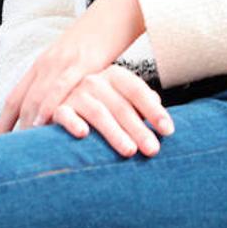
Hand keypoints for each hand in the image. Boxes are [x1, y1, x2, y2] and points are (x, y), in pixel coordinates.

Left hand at [0, 0, 146, 132]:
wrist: (114, 14)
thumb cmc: (96, 42)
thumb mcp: (72, 63)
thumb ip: (61, 84)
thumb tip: (57, 112)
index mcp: (42, 64)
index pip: (16, 97)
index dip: (5, 121)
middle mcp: (47, 63)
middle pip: (23, 100)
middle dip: (14, 127)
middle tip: (9, 152)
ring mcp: (62, 62)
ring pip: (37, 96)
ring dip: (27, 122)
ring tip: (22, 146)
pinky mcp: (80, 63)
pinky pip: (60, 87)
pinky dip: (48, 106)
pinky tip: (43, 122)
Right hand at [52, 66, 173, 156]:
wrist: (59, 106)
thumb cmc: (101, 108)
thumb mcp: (120, 101)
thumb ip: (139, 102)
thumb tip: (157, 101)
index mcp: (114, 76)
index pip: (137, 90)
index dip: (154, 110)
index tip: (168, 130)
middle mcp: (95, 81)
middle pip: (121, 105)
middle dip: (139, 128)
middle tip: (153, 149)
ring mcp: (76, 94)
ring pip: (98, 112)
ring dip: (114, 132)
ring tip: (129, 151)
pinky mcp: (58, 109)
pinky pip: (65, 115)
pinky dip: (73, 123)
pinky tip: (83, 134)